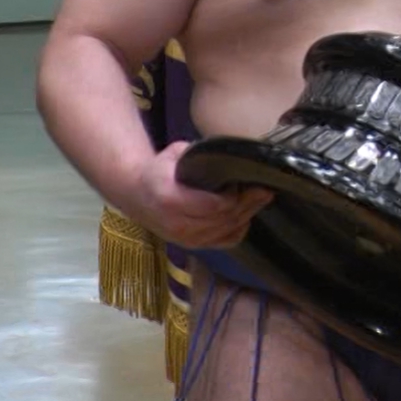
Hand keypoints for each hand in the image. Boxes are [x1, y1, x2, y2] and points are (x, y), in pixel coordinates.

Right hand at [131, 141, 272, 249]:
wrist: (136, 194)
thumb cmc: (159, 170)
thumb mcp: (175, 154)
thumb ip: (199, 155)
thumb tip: (230, 156)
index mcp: (171, 199)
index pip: (213, 206)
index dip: (234, 196)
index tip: (243, 181)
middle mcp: (178, 225)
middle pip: (223, 220)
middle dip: (247, 205)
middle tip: (264, 189)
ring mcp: (185, 239)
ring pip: (226, 232)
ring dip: (247, 215)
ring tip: (261, 199)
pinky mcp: (192, 246)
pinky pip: (223, 242)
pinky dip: (239, 230)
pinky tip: (246, 216)